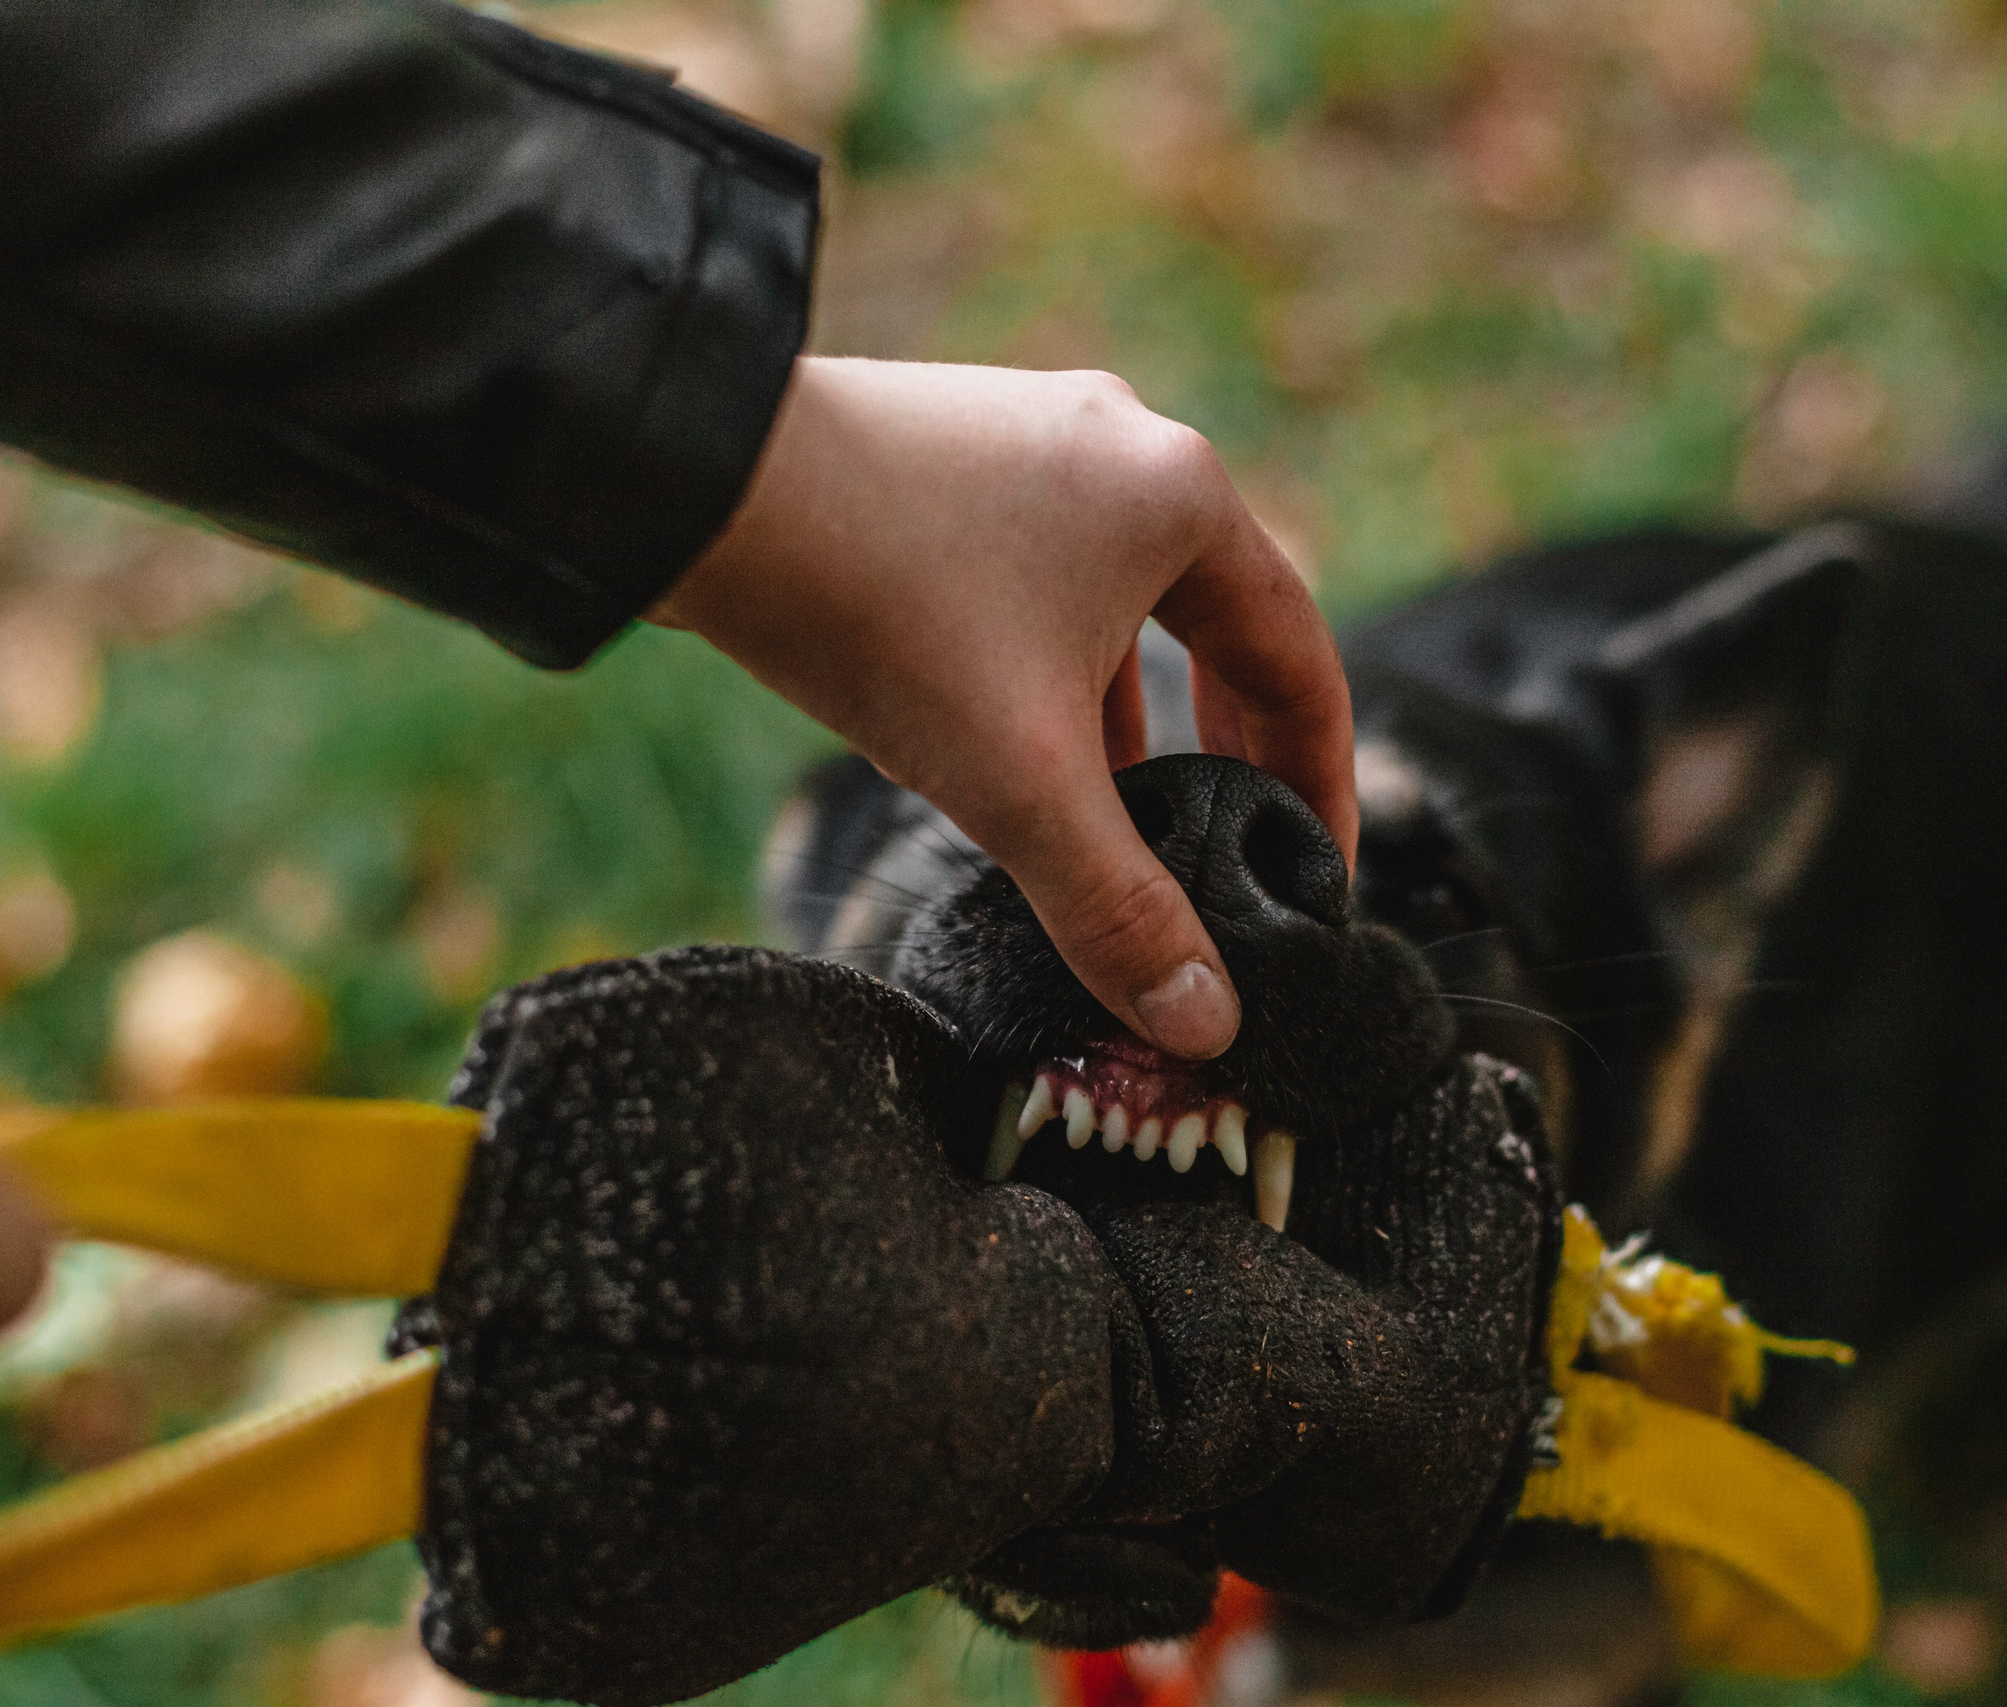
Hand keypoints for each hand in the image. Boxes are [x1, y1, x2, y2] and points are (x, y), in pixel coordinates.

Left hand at [653, 357, 1355, 1060]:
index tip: (1316, 870)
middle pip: (1215, 623)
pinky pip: (1030, 581)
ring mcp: (1026, 436)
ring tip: (1112, 823)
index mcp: (1180, 497)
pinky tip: (997, 749)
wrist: (688, 481)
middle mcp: (1121, 445)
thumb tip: (1205, 1024)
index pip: (1296, 657)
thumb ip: (1117, 906)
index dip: (1318, 778)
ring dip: (1122, 717)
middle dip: (1224, 748)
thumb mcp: (1016, 781)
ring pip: (1111, 606)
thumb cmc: (877, 610)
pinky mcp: (943, 455)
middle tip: (1234, 847)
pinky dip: (1041, 671)